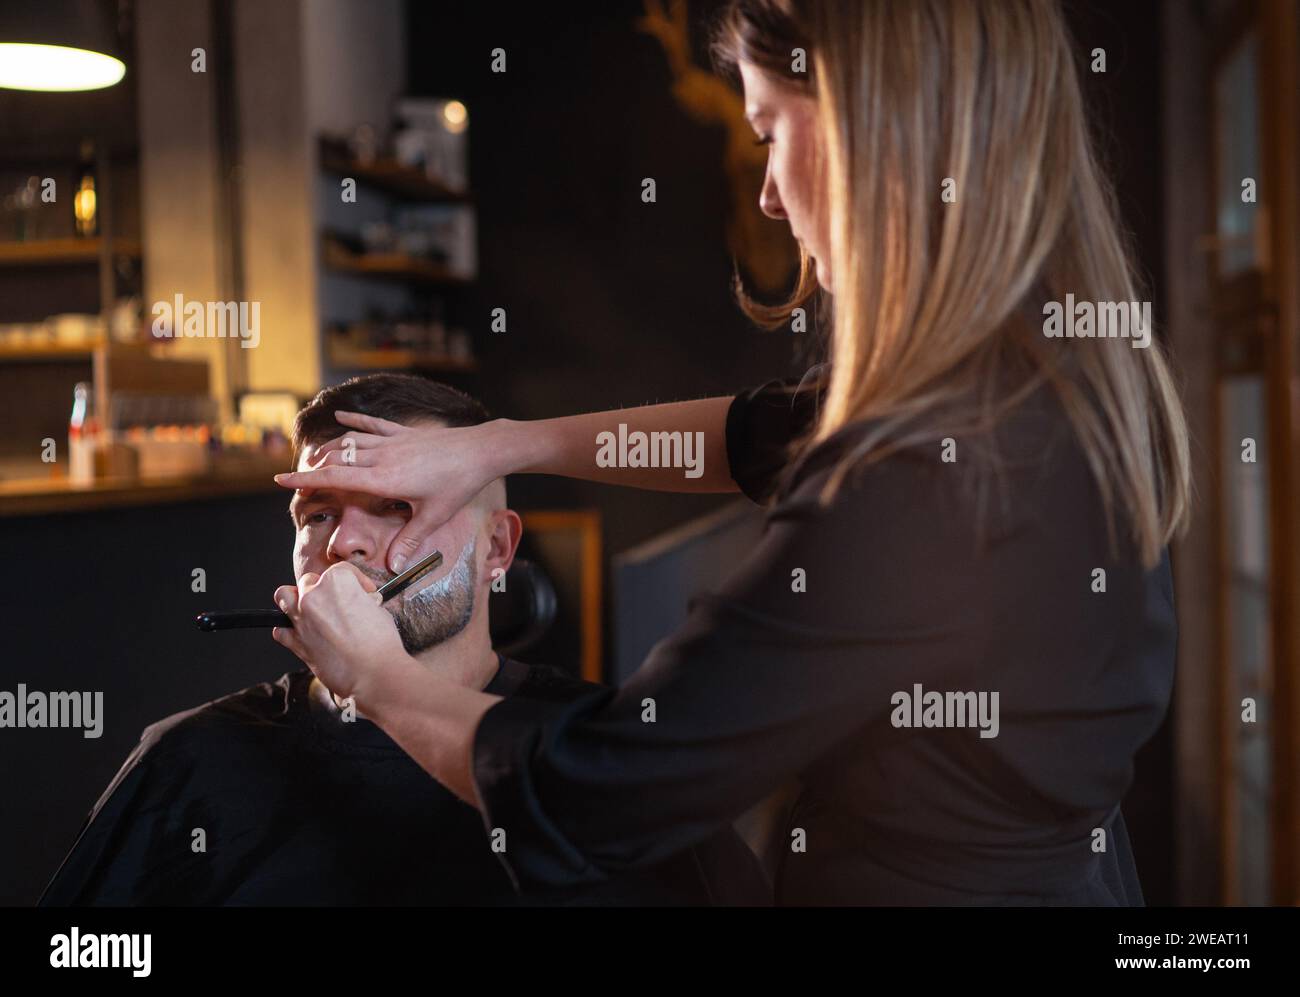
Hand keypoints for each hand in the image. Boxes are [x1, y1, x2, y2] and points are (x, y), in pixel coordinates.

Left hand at [271, 562, 409, 700]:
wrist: (373, 672)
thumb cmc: (380, 643)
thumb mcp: (378, 609)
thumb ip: (361, 600)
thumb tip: (358, 602)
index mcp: (337, 581)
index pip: (343, 571)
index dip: (357, 582)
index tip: (364, 593)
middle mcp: (314, 595)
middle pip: (311, 581)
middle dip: (325, 591)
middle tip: (339, 605)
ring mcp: (301, 618)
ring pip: (284, 596)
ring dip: (296, 599)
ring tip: (310, 609)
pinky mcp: (296, 642)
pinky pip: (281, 630)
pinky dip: (288, 630)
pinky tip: (303, 634)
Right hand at [274, 412, 505, 572]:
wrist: (481, 450)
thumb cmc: (459, 484)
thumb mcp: (434, 515)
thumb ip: (410, 540)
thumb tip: (392, 566)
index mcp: (384, 479)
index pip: (335, 479)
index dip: (306, 480)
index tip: (281, 482)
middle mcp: (382, 457)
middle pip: (336, 459)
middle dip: (312, 469)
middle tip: (295, 481)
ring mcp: (392, 441)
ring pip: (350, 441)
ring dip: (329, 448)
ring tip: (312, 459)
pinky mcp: (404, 432)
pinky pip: (372, 425)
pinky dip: (353, 421)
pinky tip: (339, 417)